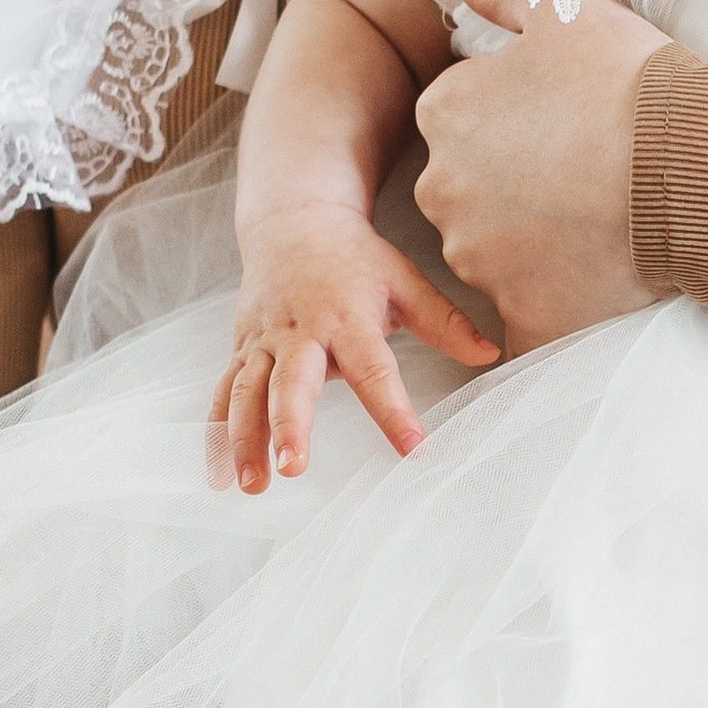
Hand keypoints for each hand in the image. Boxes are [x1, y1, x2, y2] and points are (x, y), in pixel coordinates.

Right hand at [211, 206, 495, 485]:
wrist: (294, 222)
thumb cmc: (356, 258)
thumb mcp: (405, 280)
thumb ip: (445, 322)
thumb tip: (492, 353)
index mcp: (348, 317)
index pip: (376, 371)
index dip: (395, 411)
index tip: (414, 450)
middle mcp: (301, 332)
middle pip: (292, 381)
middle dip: (290, 424)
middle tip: (294, 465)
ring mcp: (264, 341)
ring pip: (247, 392)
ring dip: (244, 439)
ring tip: (252, 485)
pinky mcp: (241, 349)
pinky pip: (224, 393)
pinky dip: (216, 433)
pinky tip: (218, 475)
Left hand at [411, 0, 667, 350]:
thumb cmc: (638, 80)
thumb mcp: (564, 7)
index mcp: (445, 112)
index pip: (459, 120)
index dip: (516, 119)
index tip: (569, 117)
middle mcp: (444, 190)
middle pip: (469, 189)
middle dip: (515, 184)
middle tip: (590, 168)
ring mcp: (483, 260)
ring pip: (496, 253)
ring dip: (536, 243)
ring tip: (606, 214)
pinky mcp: (526, 315)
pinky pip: (528, 315)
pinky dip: (556, 302)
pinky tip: (600, 273)